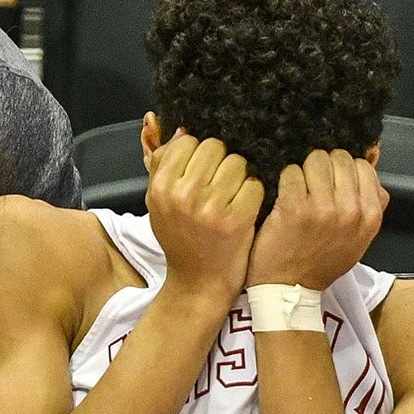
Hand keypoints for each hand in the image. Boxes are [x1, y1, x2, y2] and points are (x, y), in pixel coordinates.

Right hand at [143, 132, 263, 299]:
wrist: (197, 283)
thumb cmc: (181, 240)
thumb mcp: (159, 204)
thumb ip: (163, 165)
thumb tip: (181, 130)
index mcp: (161, 188)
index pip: (188, 141)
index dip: (200, 153)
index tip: (203, 171)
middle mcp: (183, 195)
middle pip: (215, 147)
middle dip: (222, 162)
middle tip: (221, 184)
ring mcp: (211, 207)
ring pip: (238, 163)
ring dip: (240, 177)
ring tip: (233, 196)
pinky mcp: (237, 219)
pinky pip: (254, 185)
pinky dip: (254, 194)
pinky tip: (246, 208)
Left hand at [245, 150, 387, 291]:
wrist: (291, 289)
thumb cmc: (323, 262)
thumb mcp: (360, 237)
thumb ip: (370, 203)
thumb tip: (370, 163)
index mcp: (370, 217)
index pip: (362, 166)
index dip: (345, 169)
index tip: (334, 182)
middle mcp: (351, 211)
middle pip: (339, 157)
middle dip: (325, 167)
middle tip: (315, 186)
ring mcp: (323, 209)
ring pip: (315, 160)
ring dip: (304, 172)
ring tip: (300, 191)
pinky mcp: (295, 207)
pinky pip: (292, 171)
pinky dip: (285, 180)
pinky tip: (285, 197)